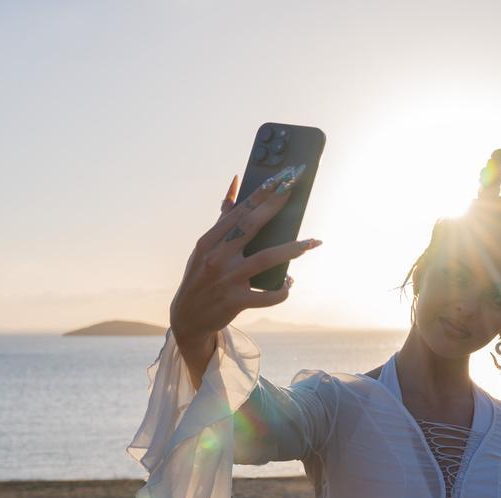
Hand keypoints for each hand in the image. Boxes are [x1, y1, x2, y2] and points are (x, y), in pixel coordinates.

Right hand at [170, 167, 322, 349]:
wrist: (188, 317)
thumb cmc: (200, 276)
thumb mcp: (204, 248)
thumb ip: (223, 218)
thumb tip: (235, 184)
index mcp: (209, 241)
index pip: (239, 211)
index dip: (260, 193)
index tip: (279, 177)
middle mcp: (217, 257)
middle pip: (251, 226)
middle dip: (274, 205)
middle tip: (293, 189)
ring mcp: (227, 279)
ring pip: (265, 259)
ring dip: (291, 249)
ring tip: (311, 242)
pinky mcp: (235, 301)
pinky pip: (267, 295)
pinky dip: (282, 289)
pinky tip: (289, 282)